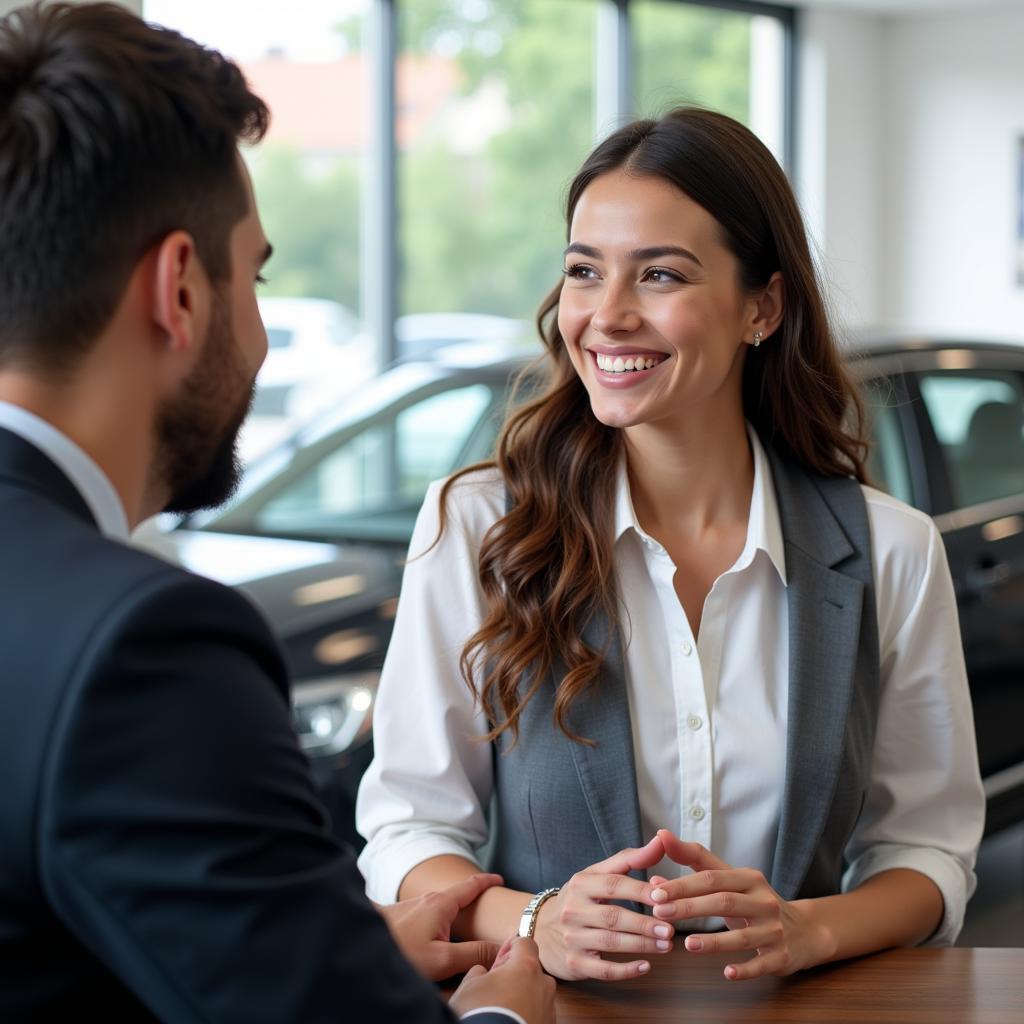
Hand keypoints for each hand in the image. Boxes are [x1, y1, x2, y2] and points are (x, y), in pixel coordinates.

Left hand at [377, 873, 503, 980]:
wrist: (359, 948)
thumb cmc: (401, 953)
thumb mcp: (443, 959)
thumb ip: (474, 953)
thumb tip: (501, 947)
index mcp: (441, 904)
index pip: (471, 886)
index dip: (487, 882)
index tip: (500, 880)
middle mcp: (426, 900)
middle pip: (455, 899)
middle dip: (470, 905)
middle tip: (483, 916)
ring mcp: (410, 908)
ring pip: (438, 911)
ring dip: (451, 919)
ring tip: (459, 936)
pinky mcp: (399, 919)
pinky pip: (425, 919)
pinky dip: (435, 927)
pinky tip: (431, 944)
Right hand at [449, 936, 555, 1023]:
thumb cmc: (481, 1016)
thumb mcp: (468, 987)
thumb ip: (479, 971)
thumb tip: (482, 973)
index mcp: (525, 967)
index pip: (525, 941)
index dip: (511, 947)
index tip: (501, 956)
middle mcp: (543, 985)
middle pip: (532, 970)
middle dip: (517, 976)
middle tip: (497, 989)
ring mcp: (548, 1009)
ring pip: (536, 994)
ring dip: (524, 997)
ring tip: (502, 1011)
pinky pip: (539, 1013)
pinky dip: (528, 1015)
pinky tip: (510, 1021)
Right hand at [535, 835, 675, 980]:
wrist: (541, 929)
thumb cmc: (579, 899)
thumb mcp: (596, 874)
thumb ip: (629, 859)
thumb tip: (660, 841)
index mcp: (581, 884)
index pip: (614, 884)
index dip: (641, 891)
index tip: (666, 896)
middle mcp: (573, 910)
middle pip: (613, 916)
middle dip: (644, 923)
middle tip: (671, 928)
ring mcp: (572, 938)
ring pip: (610, 943)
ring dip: (641, 945)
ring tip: (666, 945)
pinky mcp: (574, 963)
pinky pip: (603, 970)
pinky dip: (626, 970)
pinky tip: (645, 966)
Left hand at [650, 829, 829, 979]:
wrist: (804, 931)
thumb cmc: (755, 902)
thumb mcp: (731, 880)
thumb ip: (695, 866)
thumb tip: (657, 859)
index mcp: (748, 878)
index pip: (711, 877)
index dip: (682, 884)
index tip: (655, 890)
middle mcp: (763, 900)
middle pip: (723, 901)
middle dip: (690, 907)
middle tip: (660, 913)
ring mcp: (774, 929)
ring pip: (742, 935)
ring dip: (714, 941)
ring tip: (687, 944)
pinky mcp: (781, 956)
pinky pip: (761, 964)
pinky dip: (745, 969)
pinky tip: (726, 973)